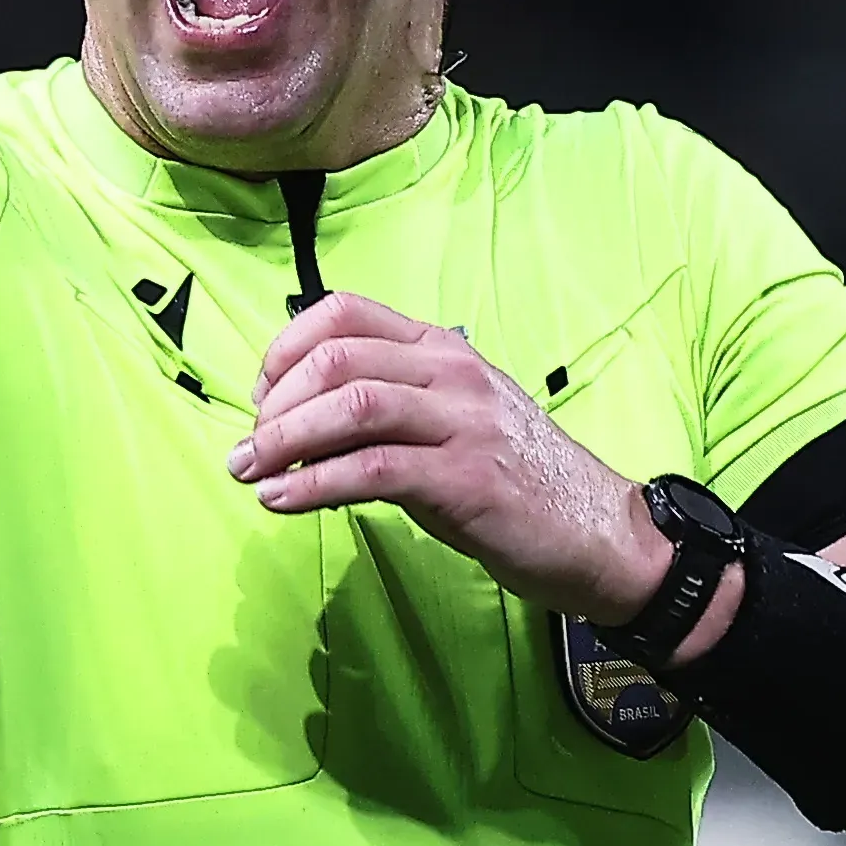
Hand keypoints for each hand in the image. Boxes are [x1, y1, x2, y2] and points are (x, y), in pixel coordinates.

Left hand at [228, 292, 670, 623]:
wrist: (598, 533)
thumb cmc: (513, 479)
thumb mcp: (449, 421)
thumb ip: (384, 408)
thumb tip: (295, 425)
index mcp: (442, 348)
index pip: (344, 313)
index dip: (285, 349)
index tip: (260, 397)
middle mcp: (452, 372)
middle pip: (336, 359)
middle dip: (274, 404)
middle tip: (246, 448)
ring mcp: (462, 422)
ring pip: (349, 408)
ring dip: (283, 441)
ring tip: (251, 473)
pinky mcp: (465, 479)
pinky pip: (372, 470)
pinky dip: (314, 485)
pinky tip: (283, 502)